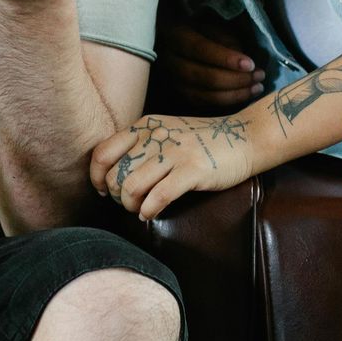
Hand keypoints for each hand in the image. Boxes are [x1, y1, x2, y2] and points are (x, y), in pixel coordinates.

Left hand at [90, 111, 255, 221]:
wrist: (244, 137)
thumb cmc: (202, 141)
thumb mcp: (166, 132)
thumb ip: (141, 145)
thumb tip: (112, 174)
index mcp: (145, 126)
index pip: (102, 153)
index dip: (97, 177)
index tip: (103, 191)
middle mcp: (155, 137)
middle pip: (115, 175)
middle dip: (117, 196)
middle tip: (129, 203)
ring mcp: (174, 152)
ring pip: (131, 187)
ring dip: (131, 206)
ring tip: (140, 210)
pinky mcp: (193, 170)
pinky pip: (158, 196)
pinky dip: (149, 211)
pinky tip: (151, 214)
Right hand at [155, 18, 264, 112]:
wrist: (181, 43)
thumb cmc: (202, 30)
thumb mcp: (212, 26)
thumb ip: (225, 40)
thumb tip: (243, 62)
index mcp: (176, 36)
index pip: (200, 49)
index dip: (225, 58)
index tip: (251, 64)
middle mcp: (170, 61)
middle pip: (204, 77)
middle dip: (236, 79)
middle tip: (260, 76)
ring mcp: (174, 82)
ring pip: (205, 95)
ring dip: (235, 94)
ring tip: (257, 87)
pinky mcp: (182, 95)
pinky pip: (205, 104)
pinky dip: (227, 102)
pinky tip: (245, 95)